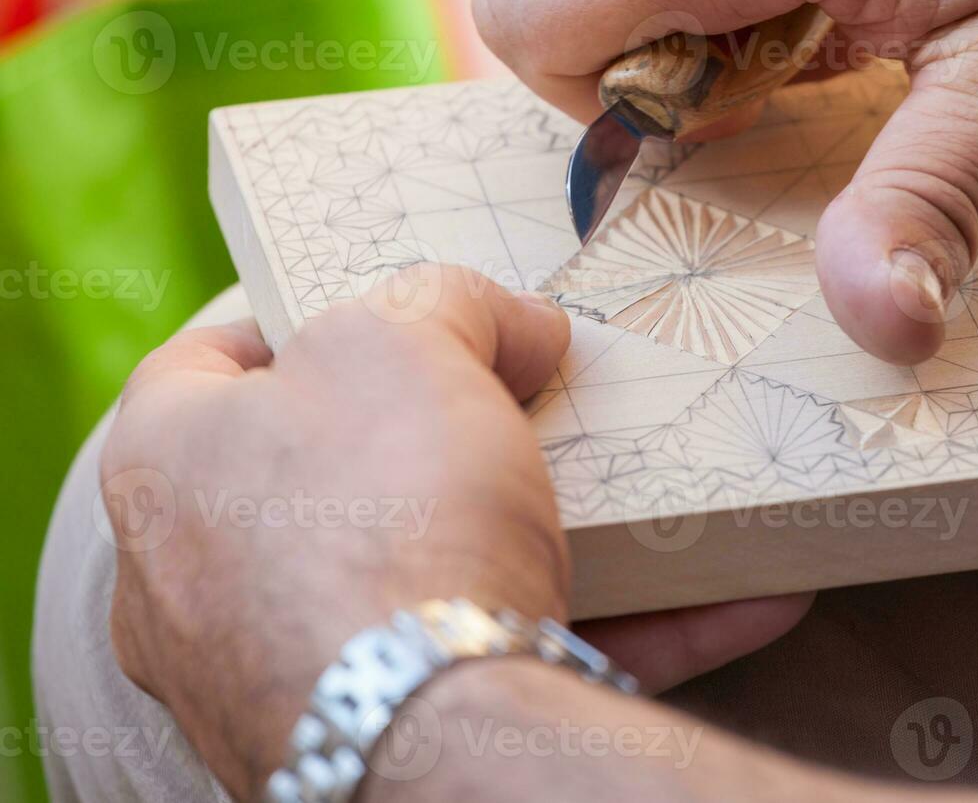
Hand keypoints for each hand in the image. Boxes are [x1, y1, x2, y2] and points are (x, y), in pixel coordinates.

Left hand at [102, 266, 808, 799]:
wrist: (429, 731)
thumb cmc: (379, 509)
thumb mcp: (403, 337)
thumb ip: (450, 301)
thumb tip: (520, 331)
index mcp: (173, 466)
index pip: (209, 363)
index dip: (304, 317)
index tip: (398, 311)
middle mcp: (207, 582)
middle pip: (337, 476)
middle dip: (445, 435)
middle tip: (530, 399)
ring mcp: (295, 676)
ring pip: (439, 579)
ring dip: (554, 535)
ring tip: (649, 495)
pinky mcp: (391, 741)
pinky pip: (518, 661)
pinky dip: (623, 626)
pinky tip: (738, 597)